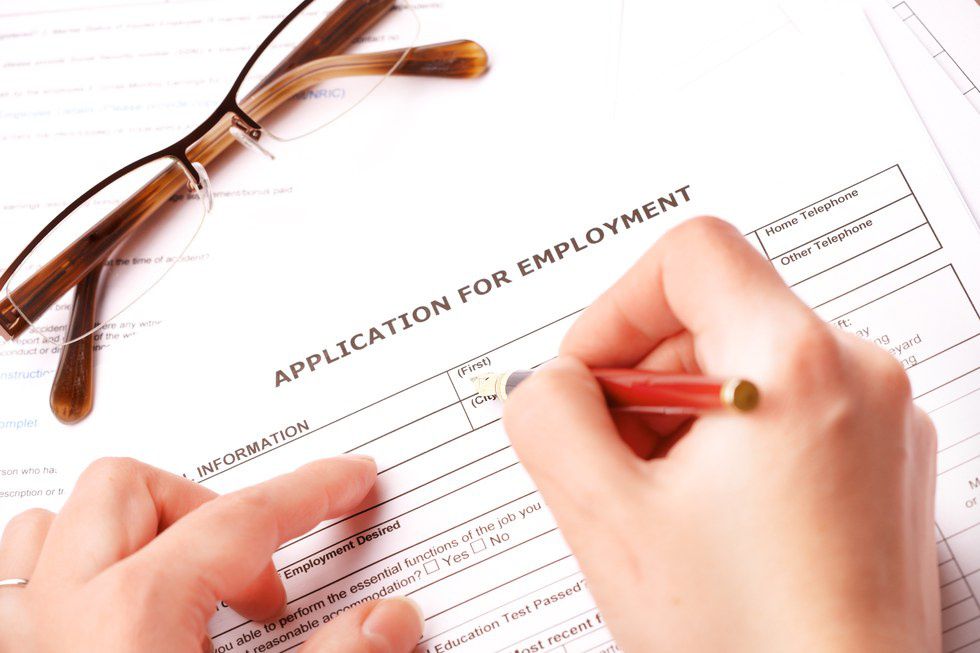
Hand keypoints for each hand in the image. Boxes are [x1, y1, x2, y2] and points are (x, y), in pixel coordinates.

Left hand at [0, 456, 422, 651]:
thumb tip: (394, 620)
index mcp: (128, 618)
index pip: (240, 519)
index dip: (308, 492)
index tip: (347, 481)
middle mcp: (53, 614)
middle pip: (128, 490)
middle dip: (204, 508)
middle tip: (254, 575)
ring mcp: (11, 640)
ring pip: (53, 527)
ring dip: (125, 537)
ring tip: (179, 587)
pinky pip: (16, 581)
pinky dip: (71, 578)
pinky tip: (117, 630)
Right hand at [504, 217, 939, 651]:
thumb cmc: (753, 644)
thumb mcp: (608, 521)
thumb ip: (546, 420)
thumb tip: (546, 383)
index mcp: (797, 365)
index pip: (690, 253)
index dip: (614, 308)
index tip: (591, 380)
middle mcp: (858, 377)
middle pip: (714, 312)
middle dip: (642, 378)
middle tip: (616, 461)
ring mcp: (880, 422)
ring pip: (745, 365)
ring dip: (680, 419)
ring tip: (664, 504)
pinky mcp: (880, 462)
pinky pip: (785, 411)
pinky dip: (729, 446)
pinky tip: (708, 519)